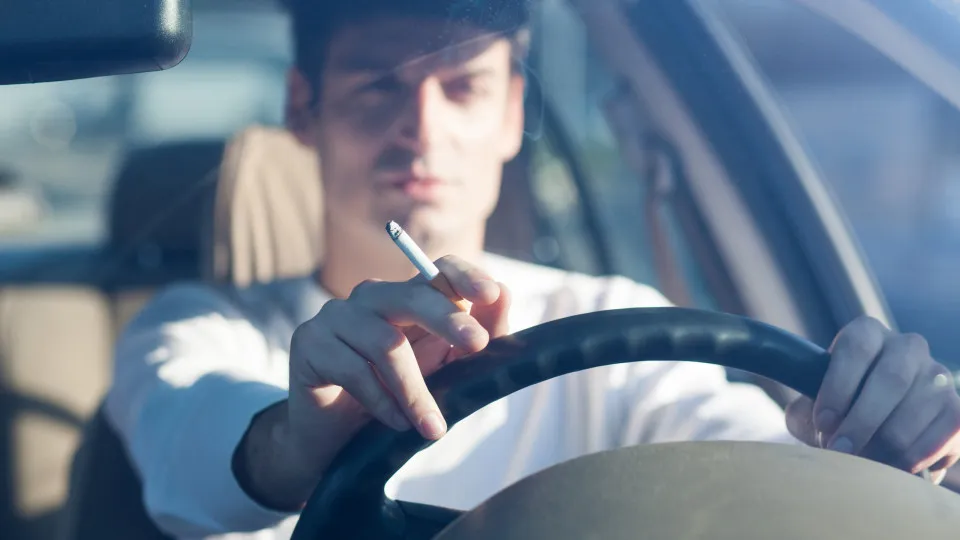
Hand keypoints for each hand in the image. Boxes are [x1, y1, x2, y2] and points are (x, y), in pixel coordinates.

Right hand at [288, 254, 509, 450]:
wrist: (333, 438)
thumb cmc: (394, 398)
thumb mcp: (442, 371)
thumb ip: (474, 339)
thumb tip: (505, 295)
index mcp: (407, 298)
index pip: (438, 271)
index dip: (466, 277)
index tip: (491, 295)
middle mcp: (371, 298)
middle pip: (413, 296)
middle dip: (449, 320)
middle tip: (477, 345)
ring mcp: (336, 316)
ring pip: (386, 343)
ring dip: (414, 391)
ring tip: (432, 427)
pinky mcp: (309, 343)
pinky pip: (353, 369)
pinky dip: (381, 402)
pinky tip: (395, 423)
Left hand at [785, 316, 959, 482]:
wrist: (877, 428)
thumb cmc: (837, 412)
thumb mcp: (813, 406)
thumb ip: (806, 412)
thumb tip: (818, 424)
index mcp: (866, 334)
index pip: (855, 348)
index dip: (838, 386)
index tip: (823, 422)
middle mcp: (907, 346)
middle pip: (891, 379)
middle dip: (862, 421)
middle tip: (841, 451)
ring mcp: (937, 375)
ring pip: (915, 411)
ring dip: (886, 446)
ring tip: (863, 464)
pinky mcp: (956, 408)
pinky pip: (941, 435)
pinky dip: (914, 458)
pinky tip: (893, 467)